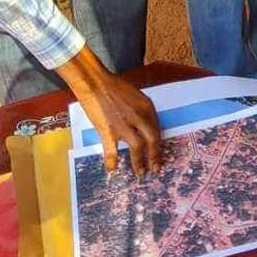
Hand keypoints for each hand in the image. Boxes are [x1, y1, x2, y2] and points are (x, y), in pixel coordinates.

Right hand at [58, 48, 160, 175]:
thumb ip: (142, 112)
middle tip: (156, 168)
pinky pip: (112, 151)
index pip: (157, 129)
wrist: (96, 82)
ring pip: (137, 148)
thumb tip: (145, 127)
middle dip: (155, 156)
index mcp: (147, 107)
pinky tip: (112, 171)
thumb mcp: (136, 96)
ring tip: (141, 173)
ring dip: (139, 162)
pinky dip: (112, 162)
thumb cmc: (115, 87)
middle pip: (152, 140)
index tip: (160, 153)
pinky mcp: (108, 130)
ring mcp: (124, 125)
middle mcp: (139, 117)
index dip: (159, 143)